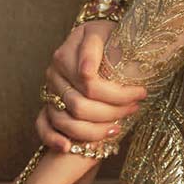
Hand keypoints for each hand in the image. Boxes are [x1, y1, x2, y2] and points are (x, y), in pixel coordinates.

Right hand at [36, 20, 149, 158]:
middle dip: (112, 110)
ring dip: (94, 129)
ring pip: (68, 118)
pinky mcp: (47, 103)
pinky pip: (43, 125)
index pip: (90, 81)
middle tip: (134, 108)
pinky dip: (53, 138)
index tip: (141, 93)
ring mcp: (50, 87)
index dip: (118, 92)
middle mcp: (57, 67)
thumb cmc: (115, 40)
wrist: (104, 46)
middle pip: (81, 102)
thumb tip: (94, 73)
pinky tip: (68, 147)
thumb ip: (106, 49)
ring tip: (118, 127)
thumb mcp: (116, 36)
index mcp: (72, 47)